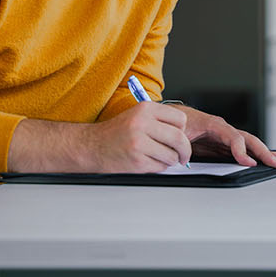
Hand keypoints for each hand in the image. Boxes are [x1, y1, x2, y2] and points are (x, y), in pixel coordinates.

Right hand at [8, 102, 191, 172]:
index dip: (182, 130)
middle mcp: (142, 124)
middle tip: (182, 155)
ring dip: (169, 160)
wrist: (91, 146)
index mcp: (145, 109)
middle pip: (180, 139)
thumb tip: (184, 133)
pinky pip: (160, 167)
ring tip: (156, 156)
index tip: (179, 137)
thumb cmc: (115, 132)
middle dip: (184, 151)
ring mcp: (139, 143)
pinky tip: (146, 161)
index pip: (180, 119)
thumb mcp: (137, 116)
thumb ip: (159, 120)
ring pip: (172, 156)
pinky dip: (158, 167)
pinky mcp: (137, 161)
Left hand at [173, 106, 275, 167]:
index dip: (241, 150)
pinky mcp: (221, 143)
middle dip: (262, 151)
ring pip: (247, 144)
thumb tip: (185, 160)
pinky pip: (239, 148)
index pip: (233, 137)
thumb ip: (184, 146)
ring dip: (262, 153)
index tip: (248, 162)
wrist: (169, 117)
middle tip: (275, 162)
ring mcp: (223, 136)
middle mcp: (222, 129)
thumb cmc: (174, 124)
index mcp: (213, 124)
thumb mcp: (178, 134)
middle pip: (247, 139)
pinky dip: (252, 154)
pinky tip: (260, 160)